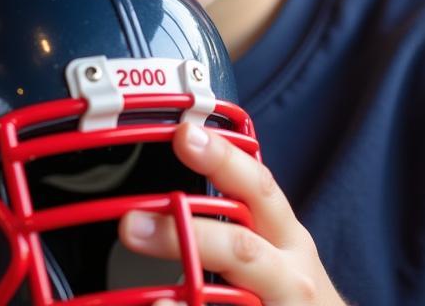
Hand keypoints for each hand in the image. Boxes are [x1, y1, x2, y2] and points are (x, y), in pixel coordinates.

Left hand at [118, 122, 347, 305]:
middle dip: (186, 233)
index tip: (185, 134)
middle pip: (240, 248)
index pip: (258, 187)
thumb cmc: (293, 291)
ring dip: (187, 288)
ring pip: (236, 297)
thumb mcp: (279, 249)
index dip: (223, 159)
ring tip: (150, 293)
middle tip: (132, 224)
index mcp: (285, 237)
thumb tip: (174, 190)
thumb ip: (240, 218)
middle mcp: (289, 274)